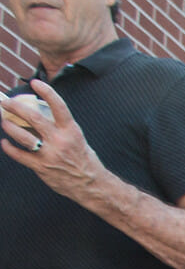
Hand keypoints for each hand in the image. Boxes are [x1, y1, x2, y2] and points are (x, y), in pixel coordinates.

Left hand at [0, 81, 100, 202]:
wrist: (91, 185)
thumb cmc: (83, 159)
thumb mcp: (76, 139)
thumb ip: (59, 127)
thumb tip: (38, 114)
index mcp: (71, 131)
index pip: (58, 106)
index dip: (46, 92)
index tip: (35, 83)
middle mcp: (60, 141)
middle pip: (33, 118)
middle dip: (15, 107)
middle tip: (6, 103)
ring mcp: (49, 154)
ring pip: (22, 136)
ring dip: (9, 127)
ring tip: (4, 122)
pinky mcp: (41, 167)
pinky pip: (19, 155)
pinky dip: (9, 148)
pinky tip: (6, 143)